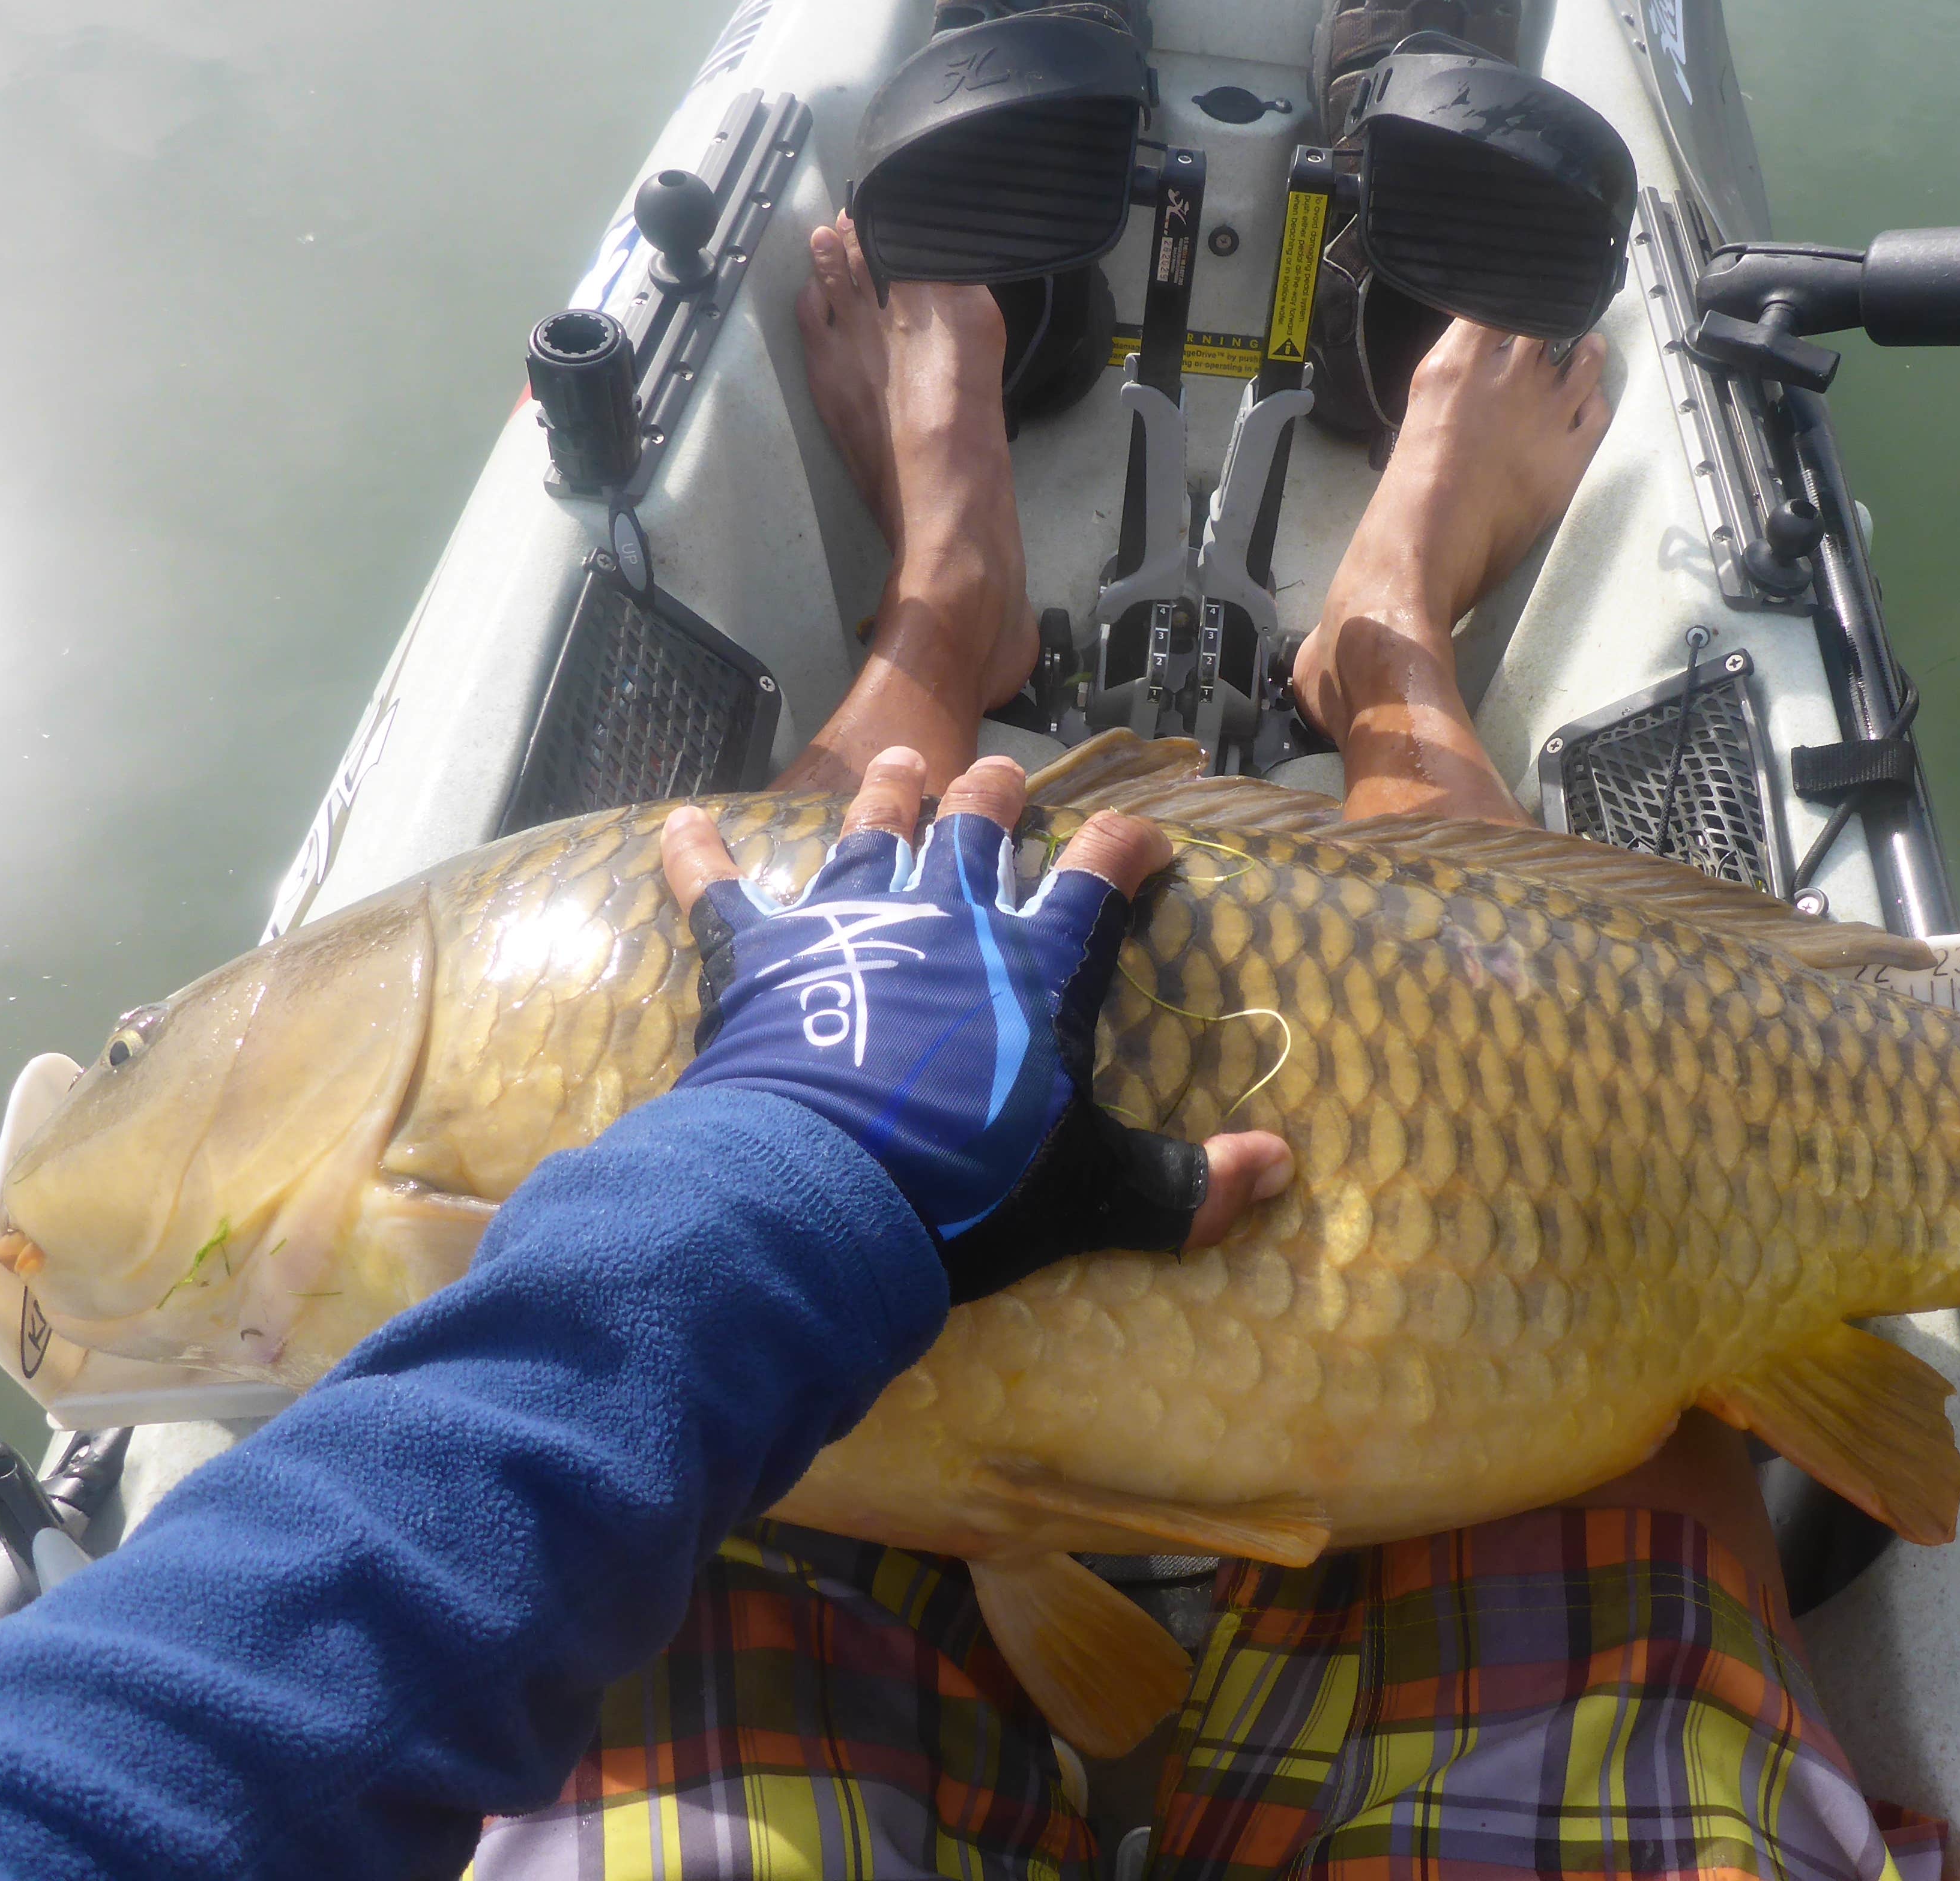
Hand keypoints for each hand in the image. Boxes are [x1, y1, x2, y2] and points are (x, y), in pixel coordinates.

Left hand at [661, 748, 1292, 1300]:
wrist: (827, 1192)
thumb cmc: (969, 1190)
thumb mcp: (1093, 1195)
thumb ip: (1184, 1185)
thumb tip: (1277, 1170)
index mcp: (1033, 965)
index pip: (1097, 879)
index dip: (1126, 850)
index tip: (1143, 841)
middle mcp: (946, 919)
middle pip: (976, 829)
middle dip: (992, 796)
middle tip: (997, 777)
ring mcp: (850, 924)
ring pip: (871, 832)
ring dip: (886, 795)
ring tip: (897, 763)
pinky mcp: (761, 954)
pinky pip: (720, 889)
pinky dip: (697, 856)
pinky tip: (682, 824)